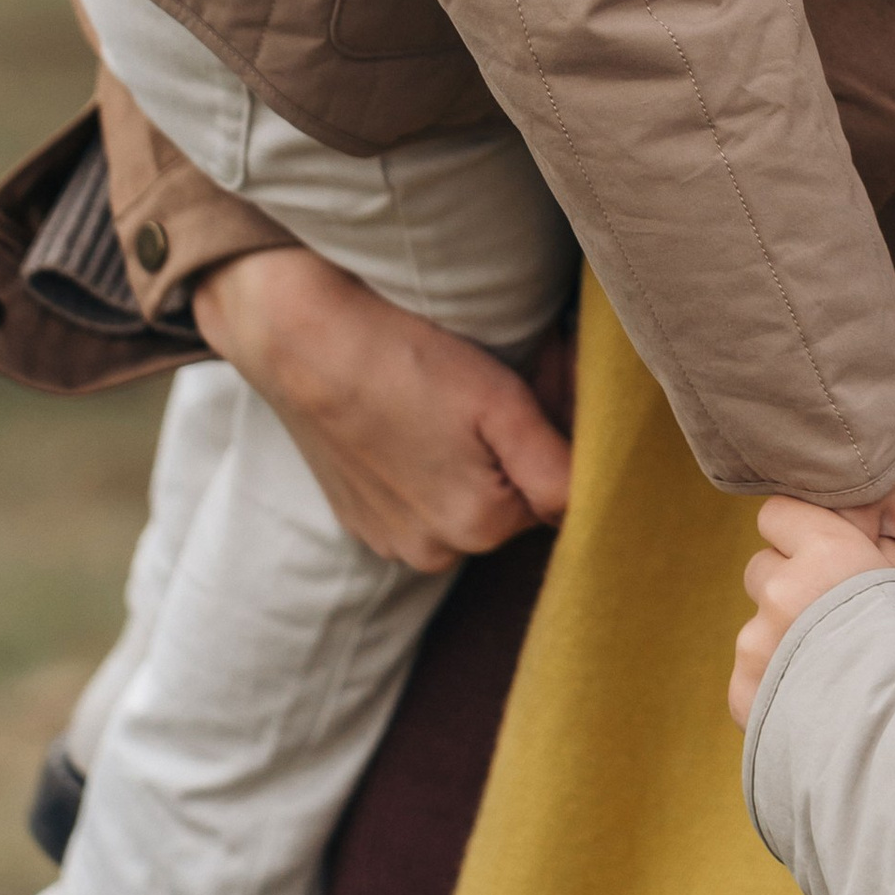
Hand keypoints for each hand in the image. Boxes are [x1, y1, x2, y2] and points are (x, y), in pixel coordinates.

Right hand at [192, 246, 572, 571]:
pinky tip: (409, 417)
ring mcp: (391, 542)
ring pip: (468, 499)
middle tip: (496, 378)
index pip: (559, 488)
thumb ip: (559, 466)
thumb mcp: (501, 401)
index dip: (559, 427)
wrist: (300, 342)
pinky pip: (421, 500)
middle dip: (520, 443)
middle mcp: (436, 552)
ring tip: (446, 396)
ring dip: (473, 457)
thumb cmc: (407, 359)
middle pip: (513, 496)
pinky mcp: (359, 521)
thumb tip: (594, 500)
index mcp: (480, 526)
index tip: (539, 377)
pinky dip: (428, 465)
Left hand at [729, 499, 894, 719]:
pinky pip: (751, 678)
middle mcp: (784, 591)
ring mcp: (758, 644)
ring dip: (784, 643)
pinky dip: (775, 689)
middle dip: (788, 586)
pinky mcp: (745, 693)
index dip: (798, 531)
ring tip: (833, 676)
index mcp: (828, 554)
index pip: (779, 513)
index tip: (819, 553)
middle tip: (830, 618)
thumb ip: (888, 560)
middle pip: (763, 569)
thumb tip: (873, 545)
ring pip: (758, 628)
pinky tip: (816, 708)